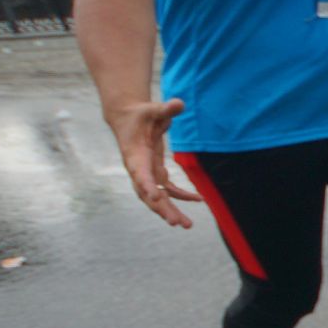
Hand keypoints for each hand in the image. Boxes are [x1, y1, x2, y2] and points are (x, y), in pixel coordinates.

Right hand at [107, 98, 199, 227]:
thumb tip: (179, 103)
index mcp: (134, 154)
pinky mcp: (155, 172)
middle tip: (176, 223)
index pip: (139, 173)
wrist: (129, 118)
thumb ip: (166, 109)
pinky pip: (167, 189)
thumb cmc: (142, 114)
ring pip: (157, 196)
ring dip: (170, 210)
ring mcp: (146, 172)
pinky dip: (181, 195)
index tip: (155, 197)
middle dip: (161, 208)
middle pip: (147, 193)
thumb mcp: (153, 109)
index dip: (146, 185)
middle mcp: (138, 168)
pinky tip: (198, 199)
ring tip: (186, 224)